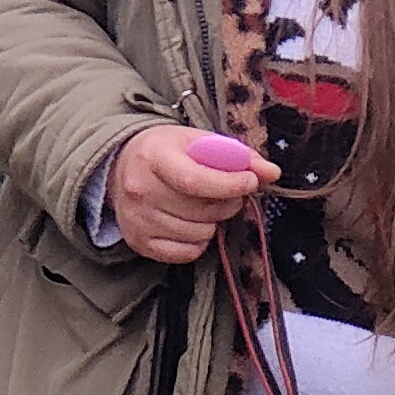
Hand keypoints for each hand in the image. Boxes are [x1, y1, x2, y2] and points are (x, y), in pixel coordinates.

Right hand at [110, 125, 279, 266]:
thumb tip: (272, 173)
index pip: (195, 180)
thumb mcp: (199, 142)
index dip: (229, 185)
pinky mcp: (139, 242)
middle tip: (230, 194)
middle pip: (201, 210)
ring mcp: (137, 219)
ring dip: (213, 222)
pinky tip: (192, 223)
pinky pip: (186, 253)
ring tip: (205, 207)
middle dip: (228, 204)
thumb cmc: (169, 152)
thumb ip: (238, 155)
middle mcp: (140, 189)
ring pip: (198, 234)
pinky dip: (198, 242)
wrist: (122, 167)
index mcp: (153, 155)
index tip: (250, 182)